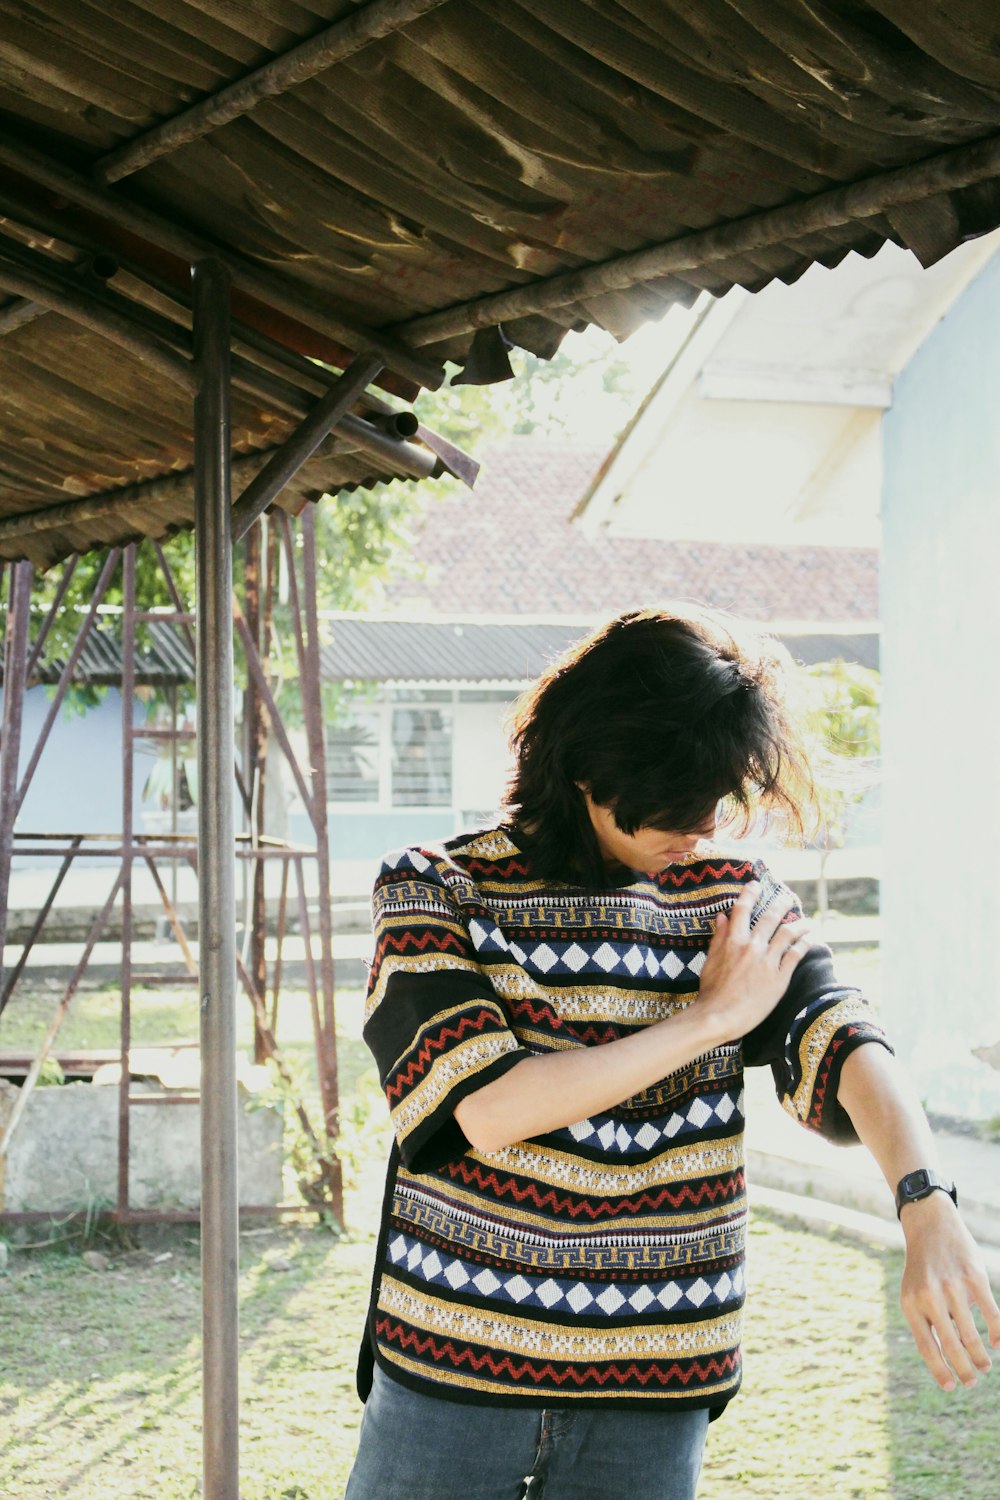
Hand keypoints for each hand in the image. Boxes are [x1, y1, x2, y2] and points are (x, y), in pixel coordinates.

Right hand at [697, 881, 810, 1044]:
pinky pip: (796, 955)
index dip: (750, 894)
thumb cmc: (711, 991)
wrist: (719, 1017)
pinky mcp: (779, 978)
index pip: (743, 909)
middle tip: (788, 896)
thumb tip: (723, 916)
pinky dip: (805, 943)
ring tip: (806, 921)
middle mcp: (752, 947)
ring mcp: (767, 962)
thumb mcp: (710, 960)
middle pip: (770, 917)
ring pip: (788, 934)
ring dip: (799, 924)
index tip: (755, 885)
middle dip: (780, 903)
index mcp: (733, 941)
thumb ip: (719, 937)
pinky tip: (811, 938)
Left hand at [899, 1192, 999, 1389]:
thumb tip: (945, 1359)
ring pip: (972, 1334)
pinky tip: (997, 1344)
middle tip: (972, 1383)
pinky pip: (990, 1314)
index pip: (927, 1347)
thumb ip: (926, 1322)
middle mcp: (931, 1296)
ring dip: (980, 1356)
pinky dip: (996, 1333)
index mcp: (911, 1303)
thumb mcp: (913, 1293)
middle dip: (964, 1370)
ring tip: (984, 1366)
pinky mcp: (974, 1277)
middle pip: (951, 1346)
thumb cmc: (922, 1268)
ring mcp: (953, 1286)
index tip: (950, 1387)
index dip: (940, 1370)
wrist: (930, 1225)